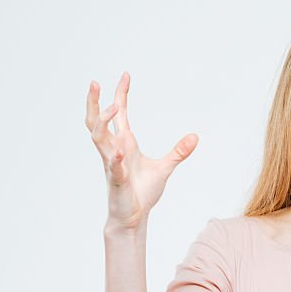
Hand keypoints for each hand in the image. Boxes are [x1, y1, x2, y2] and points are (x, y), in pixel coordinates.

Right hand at [84, 72, 198, 229]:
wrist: (133, 216)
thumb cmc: (143, 192)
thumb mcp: (165, 167)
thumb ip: (178, 152)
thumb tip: (195, 136)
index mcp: (125, 143)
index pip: (119, 114)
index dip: (120, 94)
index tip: (125, 75)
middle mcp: (114, 150)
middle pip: (97, 121)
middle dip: (95, 102)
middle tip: (95, 83)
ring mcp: (112, 164)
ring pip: (99, 139)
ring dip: (102, 123)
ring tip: (111, 107)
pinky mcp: (116, 180)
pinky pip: (113, 166)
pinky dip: (115, 158)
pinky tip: (120, 151)